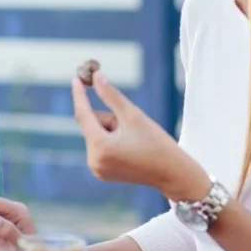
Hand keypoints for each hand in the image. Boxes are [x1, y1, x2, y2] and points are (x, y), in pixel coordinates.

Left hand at [71, 72, 209, 200]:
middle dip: (109, 118)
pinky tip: (131, 148)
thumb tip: (95, 76)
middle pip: (93, 125)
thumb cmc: (156, 143)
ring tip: (135, 139)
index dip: (79, 94)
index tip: (76, 77)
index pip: (83, 114)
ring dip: (112, 129)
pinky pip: (101, 147)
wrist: (174, 174)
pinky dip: (111, 141)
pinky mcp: (102, 172)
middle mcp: (93, 161)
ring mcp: (97, 169)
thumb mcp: (133, 115)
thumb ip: (110, 95)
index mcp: (99, 147)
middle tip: (130, 122)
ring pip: (97, 135)